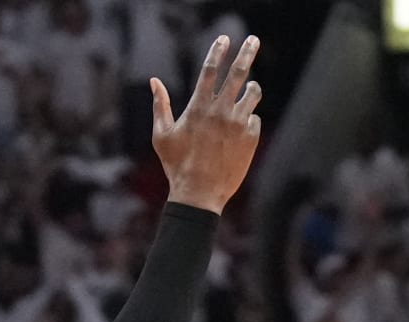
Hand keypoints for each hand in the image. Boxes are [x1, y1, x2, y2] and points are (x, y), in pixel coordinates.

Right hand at [151, 35, 262, 214]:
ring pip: (253, 92)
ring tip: (249, 89)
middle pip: (239, 71)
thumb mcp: (162, 135)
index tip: (224, 39)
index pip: (210, 69)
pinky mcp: (251, 137)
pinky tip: (239, 131)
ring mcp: (238, 123)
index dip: (218, 50)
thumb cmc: (176, 166)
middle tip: (254, 40)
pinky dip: (248, 120)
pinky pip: (254, 119)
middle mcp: (221, 111)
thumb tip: (153, 81)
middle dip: (248, 51)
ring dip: (251, 88)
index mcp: (198, 107)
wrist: (199, 194)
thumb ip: (160, 105)